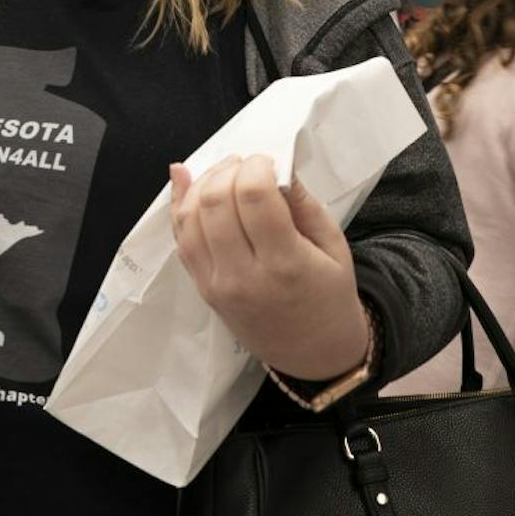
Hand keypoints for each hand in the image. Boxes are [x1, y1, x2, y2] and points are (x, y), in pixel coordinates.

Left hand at [170, 155, 368, 380]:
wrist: (313, 353)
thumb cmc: (330, 296)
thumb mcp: (334, 246)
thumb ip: (304, 204)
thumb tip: (276, 167)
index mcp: (285, 264)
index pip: (253, 196)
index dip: (256, 166)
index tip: (269, 162)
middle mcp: (243, 275)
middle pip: (215, 201)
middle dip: (229, 169)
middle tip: (248, 165)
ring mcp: (216, 284)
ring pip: (190, 217)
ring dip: (204, 183)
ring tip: (228, 174)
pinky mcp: (202, 288)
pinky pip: (180, 239)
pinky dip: (180, 204)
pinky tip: (186, 179)